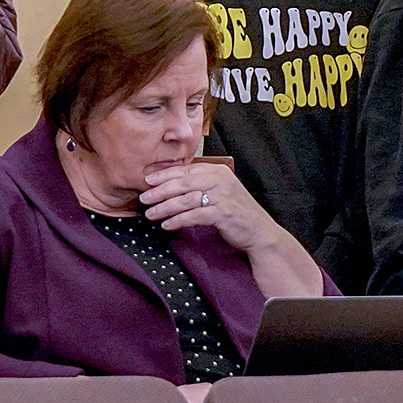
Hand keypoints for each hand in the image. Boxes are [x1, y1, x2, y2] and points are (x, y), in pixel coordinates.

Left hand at [141, 161, 280, 254]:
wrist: (259, 231)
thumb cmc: (236, 211)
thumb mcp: (219, 191)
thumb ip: (201, 184)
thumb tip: (170, 184)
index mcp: (218, 171)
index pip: (185, 170)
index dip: (164, 175)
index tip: (148, 180)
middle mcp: (220, 180)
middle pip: (182, 183)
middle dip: (160, 191)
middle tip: (144, 198)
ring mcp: (222, 196)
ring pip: (186, 199)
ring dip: (165, 207)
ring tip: (150, 214)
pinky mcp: (223, 213)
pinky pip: (194, 215)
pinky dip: (178, 220)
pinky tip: (167, 225)